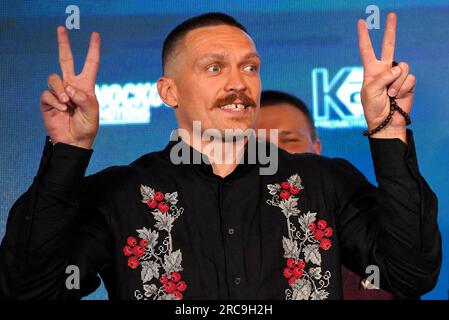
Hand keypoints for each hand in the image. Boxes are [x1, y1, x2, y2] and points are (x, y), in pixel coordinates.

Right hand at [40, 26, 100, 148]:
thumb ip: (85, 98)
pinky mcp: (48, 101)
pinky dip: (55, 101)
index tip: (95, 35)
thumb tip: (69, 87)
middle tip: (61, 28)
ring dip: (61, 90)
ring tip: (67, 103)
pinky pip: (48, 93)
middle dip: (63, 44)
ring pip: (54, 78)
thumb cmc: (87, 127)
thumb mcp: (93, 113)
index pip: (90, 64)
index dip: (93, 50)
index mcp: (86, 86)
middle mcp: (71, 85)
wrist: (74, 141)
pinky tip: (62, 109)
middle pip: (65, 60)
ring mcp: (59, 92)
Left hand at [358, 13, 414, 142]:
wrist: (386, 122)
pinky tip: (398, 97)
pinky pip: (409, 78)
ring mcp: (397, 75)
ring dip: (396, 83)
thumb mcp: (370, 91)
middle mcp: (384, 70)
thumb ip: (382, 76)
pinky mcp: (407, 83)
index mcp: (370, 70)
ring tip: (390, 95)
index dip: (364, 36)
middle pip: (389, 46)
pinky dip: (403, 88)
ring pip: (402, 67)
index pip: (367, 49)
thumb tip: (398, 69)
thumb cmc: (373, 108)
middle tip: (391, 14)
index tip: (361, 22)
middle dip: (390, 30)